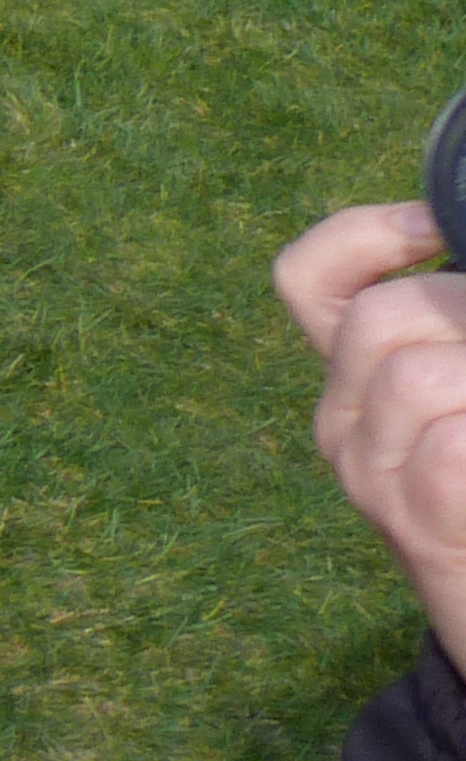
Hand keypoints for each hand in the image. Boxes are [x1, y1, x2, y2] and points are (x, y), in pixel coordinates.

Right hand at [284, 202, 465, 659]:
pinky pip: (447, 454)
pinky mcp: (416, 530)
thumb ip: (448, 336)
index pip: (310, 281)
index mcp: (356, 380)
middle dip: (464, 312)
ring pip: (419, 378)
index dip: (364, 235)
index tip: (435, 229)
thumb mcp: (460, 394)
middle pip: (381, 317)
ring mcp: (372, 482)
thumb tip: (458, 260)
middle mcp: (344, 425)